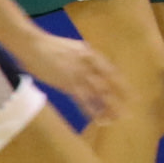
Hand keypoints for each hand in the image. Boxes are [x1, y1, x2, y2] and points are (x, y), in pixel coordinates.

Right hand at [10, 26, 125, 123]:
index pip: (110, 71)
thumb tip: (91, 62)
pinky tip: (96, 118)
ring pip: (98, 93)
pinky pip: (82, 99)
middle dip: (119, 97)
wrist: (33, 44)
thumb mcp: (72, 47)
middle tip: (129, 109)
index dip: (121, 83)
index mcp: (90, 53)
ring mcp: (78, 74)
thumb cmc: (49, 46)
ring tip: (116, 118)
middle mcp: (88, 63)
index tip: (130, 94)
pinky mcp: (67, 83)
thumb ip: (83, 55)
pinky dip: (90, 109)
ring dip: (108, 106)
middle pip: (108, 83)